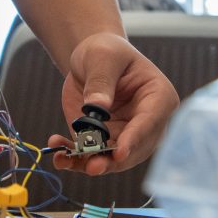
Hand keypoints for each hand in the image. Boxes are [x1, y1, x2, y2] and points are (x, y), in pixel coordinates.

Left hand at [47, 32, 179, 175]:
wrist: (91, 58)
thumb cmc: (105, 51)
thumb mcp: (102, 57)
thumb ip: (101, 81)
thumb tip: (97, 107)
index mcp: (159, 97)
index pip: (149, 122)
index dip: (135, 139)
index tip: (120, 153)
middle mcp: (147, 123)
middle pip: (133, 149)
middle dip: (111, 161)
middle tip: (91, 166)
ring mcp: (125, 135)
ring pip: (110, 159)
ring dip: (88, 163)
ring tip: (65, 159)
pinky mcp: (102, 142)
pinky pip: (90, 155)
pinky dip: (73, 158)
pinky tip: (58, 154)